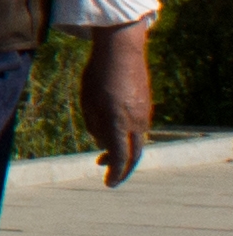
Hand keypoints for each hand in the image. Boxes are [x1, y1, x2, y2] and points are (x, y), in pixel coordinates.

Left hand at [80, 22, 153, 187]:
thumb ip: (95, 125)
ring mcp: (145, 115)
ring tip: (103, 158)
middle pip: (134, 155)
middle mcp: (136, 122)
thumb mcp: (87, 101)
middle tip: (110, 178)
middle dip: (122, 169)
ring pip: (137, 142)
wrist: (122, 51)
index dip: (115, 173)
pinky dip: (127, 139)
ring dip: (123, 153)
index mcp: (118, 121)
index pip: (120, 156)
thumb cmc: (97, 75)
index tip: (108, 184)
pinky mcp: (147, 108)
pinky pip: (139, 130)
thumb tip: (103, 145)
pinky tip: (114, 137)